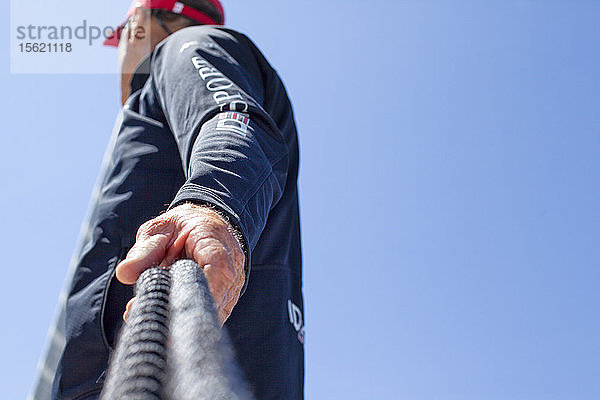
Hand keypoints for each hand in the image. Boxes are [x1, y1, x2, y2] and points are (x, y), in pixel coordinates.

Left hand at [116, 203, 244, 324]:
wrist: (205, 223)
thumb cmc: (181, 227)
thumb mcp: (158, 231)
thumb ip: (143, 251)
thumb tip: (123, 274)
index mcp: (214, 240)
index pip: (217, 268)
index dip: (199, 291)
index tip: (172, 308)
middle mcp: (232, 264)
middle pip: (218, 296)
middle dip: (184, 310)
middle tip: (149, 315)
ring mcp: (234, 282)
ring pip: (217, 310)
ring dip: (187, 316)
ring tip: (155, 315)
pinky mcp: (230, 296)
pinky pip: (215, 312)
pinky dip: (192, 316)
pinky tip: (170, 316)